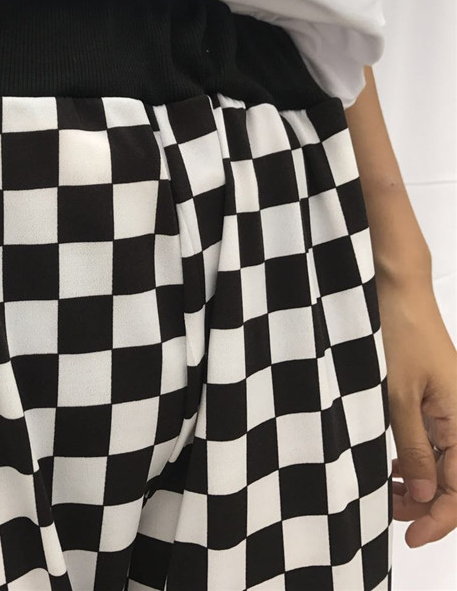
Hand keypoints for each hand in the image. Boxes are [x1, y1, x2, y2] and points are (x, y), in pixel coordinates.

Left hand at [378, 270, 456, 548]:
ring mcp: (454, 413)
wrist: (401, 297)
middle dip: (425, 507)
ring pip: (446, 466)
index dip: (438, 521)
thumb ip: (414, 449)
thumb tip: (422, 497)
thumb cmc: (401, 339)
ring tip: (385, 491)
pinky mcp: (441, 403)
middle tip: (387, 512)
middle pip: (455, 484)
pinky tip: (393, 464)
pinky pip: (437, 444)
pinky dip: (417, 461)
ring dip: (419, 485)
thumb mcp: (400, 398)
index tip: (410, 538)